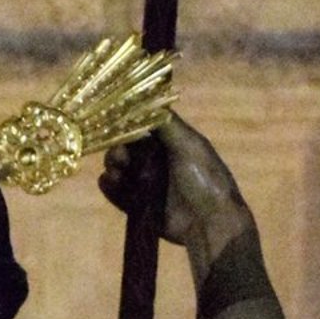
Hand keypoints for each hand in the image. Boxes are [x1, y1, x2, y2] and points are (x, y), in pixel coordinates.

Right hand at [100, 114, 248, 254]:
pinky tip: (109, 183)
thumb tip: (144, 97)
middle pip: (126, 150)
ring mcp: (146, 185)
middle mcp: (156, 161)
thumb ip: (165, 122)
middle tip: (120, 158)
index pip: (140, 129)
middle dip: (117, 151)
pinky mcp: (139, 206)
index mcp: (169, 144)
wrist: (210, 221)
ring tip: (116, 174)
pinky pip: (118, 194)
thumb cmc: (204, 177)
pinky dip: (110, 187)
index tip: (117, 128)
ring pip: (119, 171)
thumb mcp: (189, 144)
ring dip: (112, 168)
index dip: (126, 128)